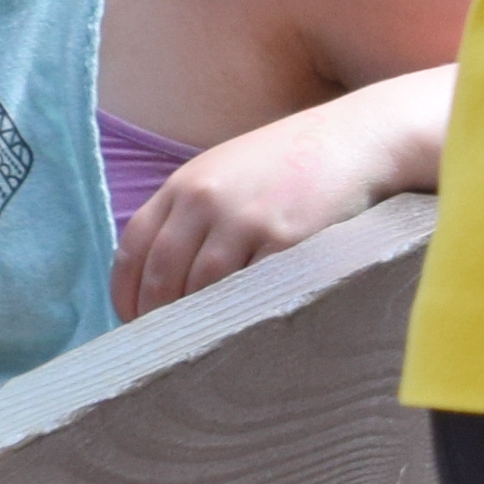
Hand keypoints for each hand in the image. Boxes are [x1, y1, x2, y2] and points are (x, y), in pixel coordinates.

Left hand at [111, 110, 401, 315]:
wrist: (357, 137)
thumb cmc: (291, 163)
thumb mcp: (227, 172)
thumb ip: (190, 213)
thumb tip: (159, 278)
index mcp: (185, 183)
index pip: (133, 249)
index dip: (125, 294)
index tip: (132, 322)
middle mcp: (206, 199)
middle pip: (161, 275)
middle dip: (156, 317)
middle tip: (163, 346)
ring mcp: (245, 219)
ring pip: (200, 288)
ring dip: (195, 321)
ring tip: (200, 343)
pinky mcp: (285, 239)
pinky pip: (248, 288)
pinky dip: (238, 312)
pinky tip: (240, 326)